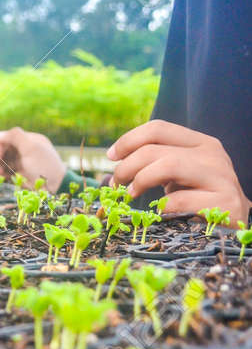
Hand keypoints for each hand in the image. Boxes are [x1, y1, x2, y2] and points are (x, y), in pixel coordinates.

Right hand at [0, 128, 66, 190]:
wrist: (55, 187)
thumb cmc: (44, 166)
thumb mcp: (31, 147)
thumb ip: (15, 137)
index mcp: (29, 140)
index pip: (8, 138)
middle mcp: (25, 149)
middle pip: (3, 148)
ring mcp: (22, 161)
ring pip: (2, 159)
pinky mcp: (19, 173)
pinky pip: (5, 170)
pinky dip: (2, 172)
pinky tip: (2, 176)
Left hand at [108, 121, 249, 224]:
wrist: (236, 220)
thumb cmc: (200, 197)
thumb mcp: (179, 174)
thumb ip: (155, 164)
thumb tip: (115, 169)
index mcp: (200, 142)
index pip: (158, 128)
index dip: (128, 140)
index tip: (111, 156)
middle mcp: (212, 155)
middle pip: (155, 149)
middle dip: (127, 166)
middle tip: (117, 183)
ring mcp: (220, 177)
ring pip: (168, 165)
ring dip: (140, 180)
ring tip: (130, 195)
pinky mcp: (224, 202)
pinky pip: (180, 200)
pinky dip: (162, 206)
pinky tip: (160, 212)